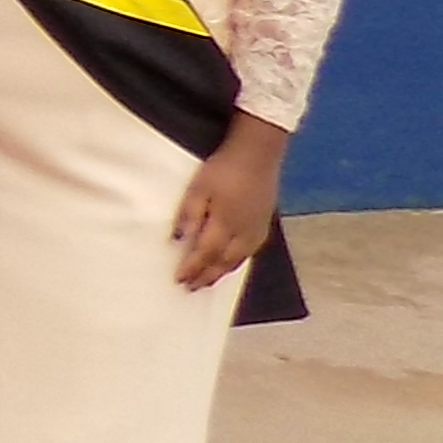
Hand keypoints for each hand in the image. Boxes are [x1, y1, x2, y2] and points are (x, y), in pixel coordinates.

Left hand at [172, 120, 287, 292]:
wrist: (258, 153)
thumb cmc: (223, 169)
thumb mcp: (197, 188)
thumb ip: (188, 215)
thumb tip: (178, 241)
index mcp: (224, 224)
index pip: (205, 254)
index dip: (192, 269)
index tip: (179, 280)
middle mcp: (243, 232)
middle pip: (223, 262)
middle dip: (206, 277)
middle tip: (190, 288)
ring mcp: (257, 229)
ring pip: (238, 260)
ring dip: (221, 273)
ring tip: (207, 282)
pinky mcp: (264, 223)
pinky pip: (250, 251)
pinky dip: (236, 262)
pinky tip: (230, 264)